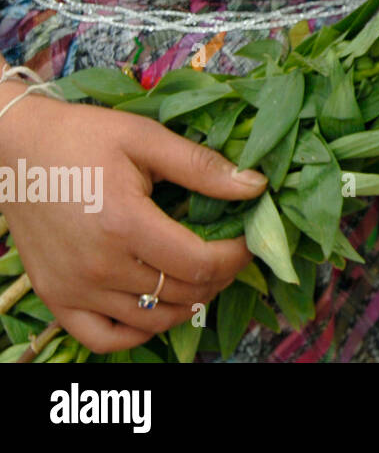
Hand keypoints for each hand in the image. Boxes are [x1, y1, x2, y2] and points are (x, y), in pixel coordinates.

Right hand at [0, 87, 266, 352]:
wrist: (16, 148)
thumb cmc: (83, 137)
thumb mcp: (146, 139)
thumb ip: (202, 167)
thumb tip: (256, 187)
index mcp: (124, 224)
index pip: (201, 264)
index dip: (236, 257)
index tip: (248, 240)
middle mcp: (98, 267)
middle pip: (182, 294)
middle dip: (219, 277)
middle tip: (228, 253)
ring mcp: (73, 288)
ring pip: (152, 321)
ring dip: (187, 303)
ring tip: (200, 275)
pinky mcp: (55, 298)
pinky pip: (104, 339)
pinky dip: (139, 332)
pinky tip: (157, 307)